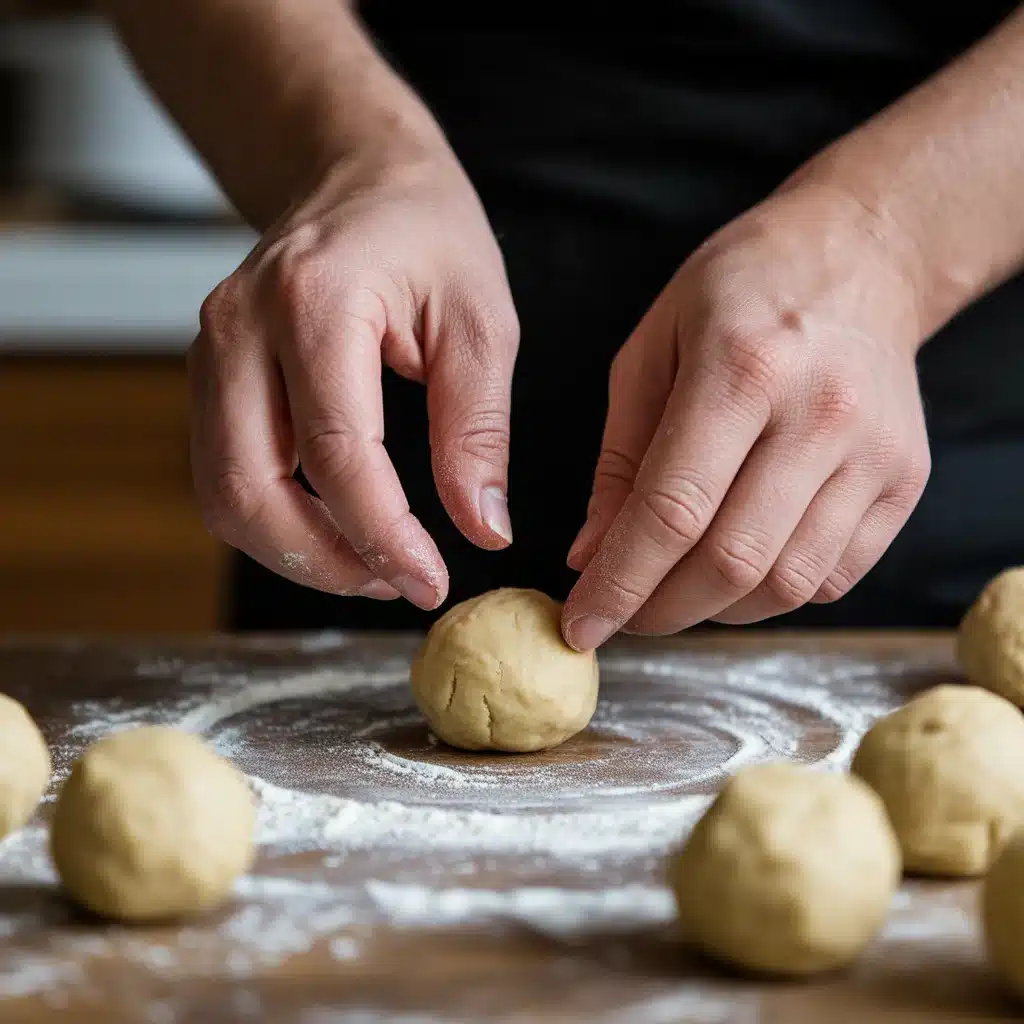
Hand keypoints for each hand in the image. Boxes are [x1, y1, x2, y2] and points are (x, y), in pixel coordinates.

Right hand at [188, 143, 517, 607]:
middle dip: (324, 562)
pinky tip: (339, 526)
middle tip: (399, 583)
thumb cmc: (427, 235)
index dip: (384, 536)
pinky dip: (276, 520)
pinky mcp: (209, 375)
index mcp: (314, 301)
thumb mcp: (481, 322)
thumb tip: (483, 531)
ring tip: (374, 564)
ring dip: (295, 551)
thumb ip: (478, 431)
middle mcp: (238, 327)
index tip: (432, 582)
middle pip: (249, 491)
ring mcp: (209, 351)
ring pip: (223, 496)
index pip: (337, 455)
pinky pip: (225, 475)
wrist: (357, 177)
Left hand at [562, 183, 930, 648]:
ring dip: (714, 611)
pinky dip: (772, 595)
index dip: (619, 584)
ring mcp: (873, 453)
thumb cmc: (738, 294)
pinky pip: (833, 577)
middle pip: (732, 561)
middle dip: (660, 611)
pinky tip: (737, 570)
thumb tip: (591, 556)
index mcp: (741, 368)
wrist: (860, 258)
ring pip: (786, 584)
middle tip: (622, 616)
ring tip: (675, 592)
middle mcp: (818, 414)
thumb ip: (619, 461)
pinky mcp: (906, 481)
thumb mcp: (651, 351)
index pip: (672, 510)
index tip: (580, 626)